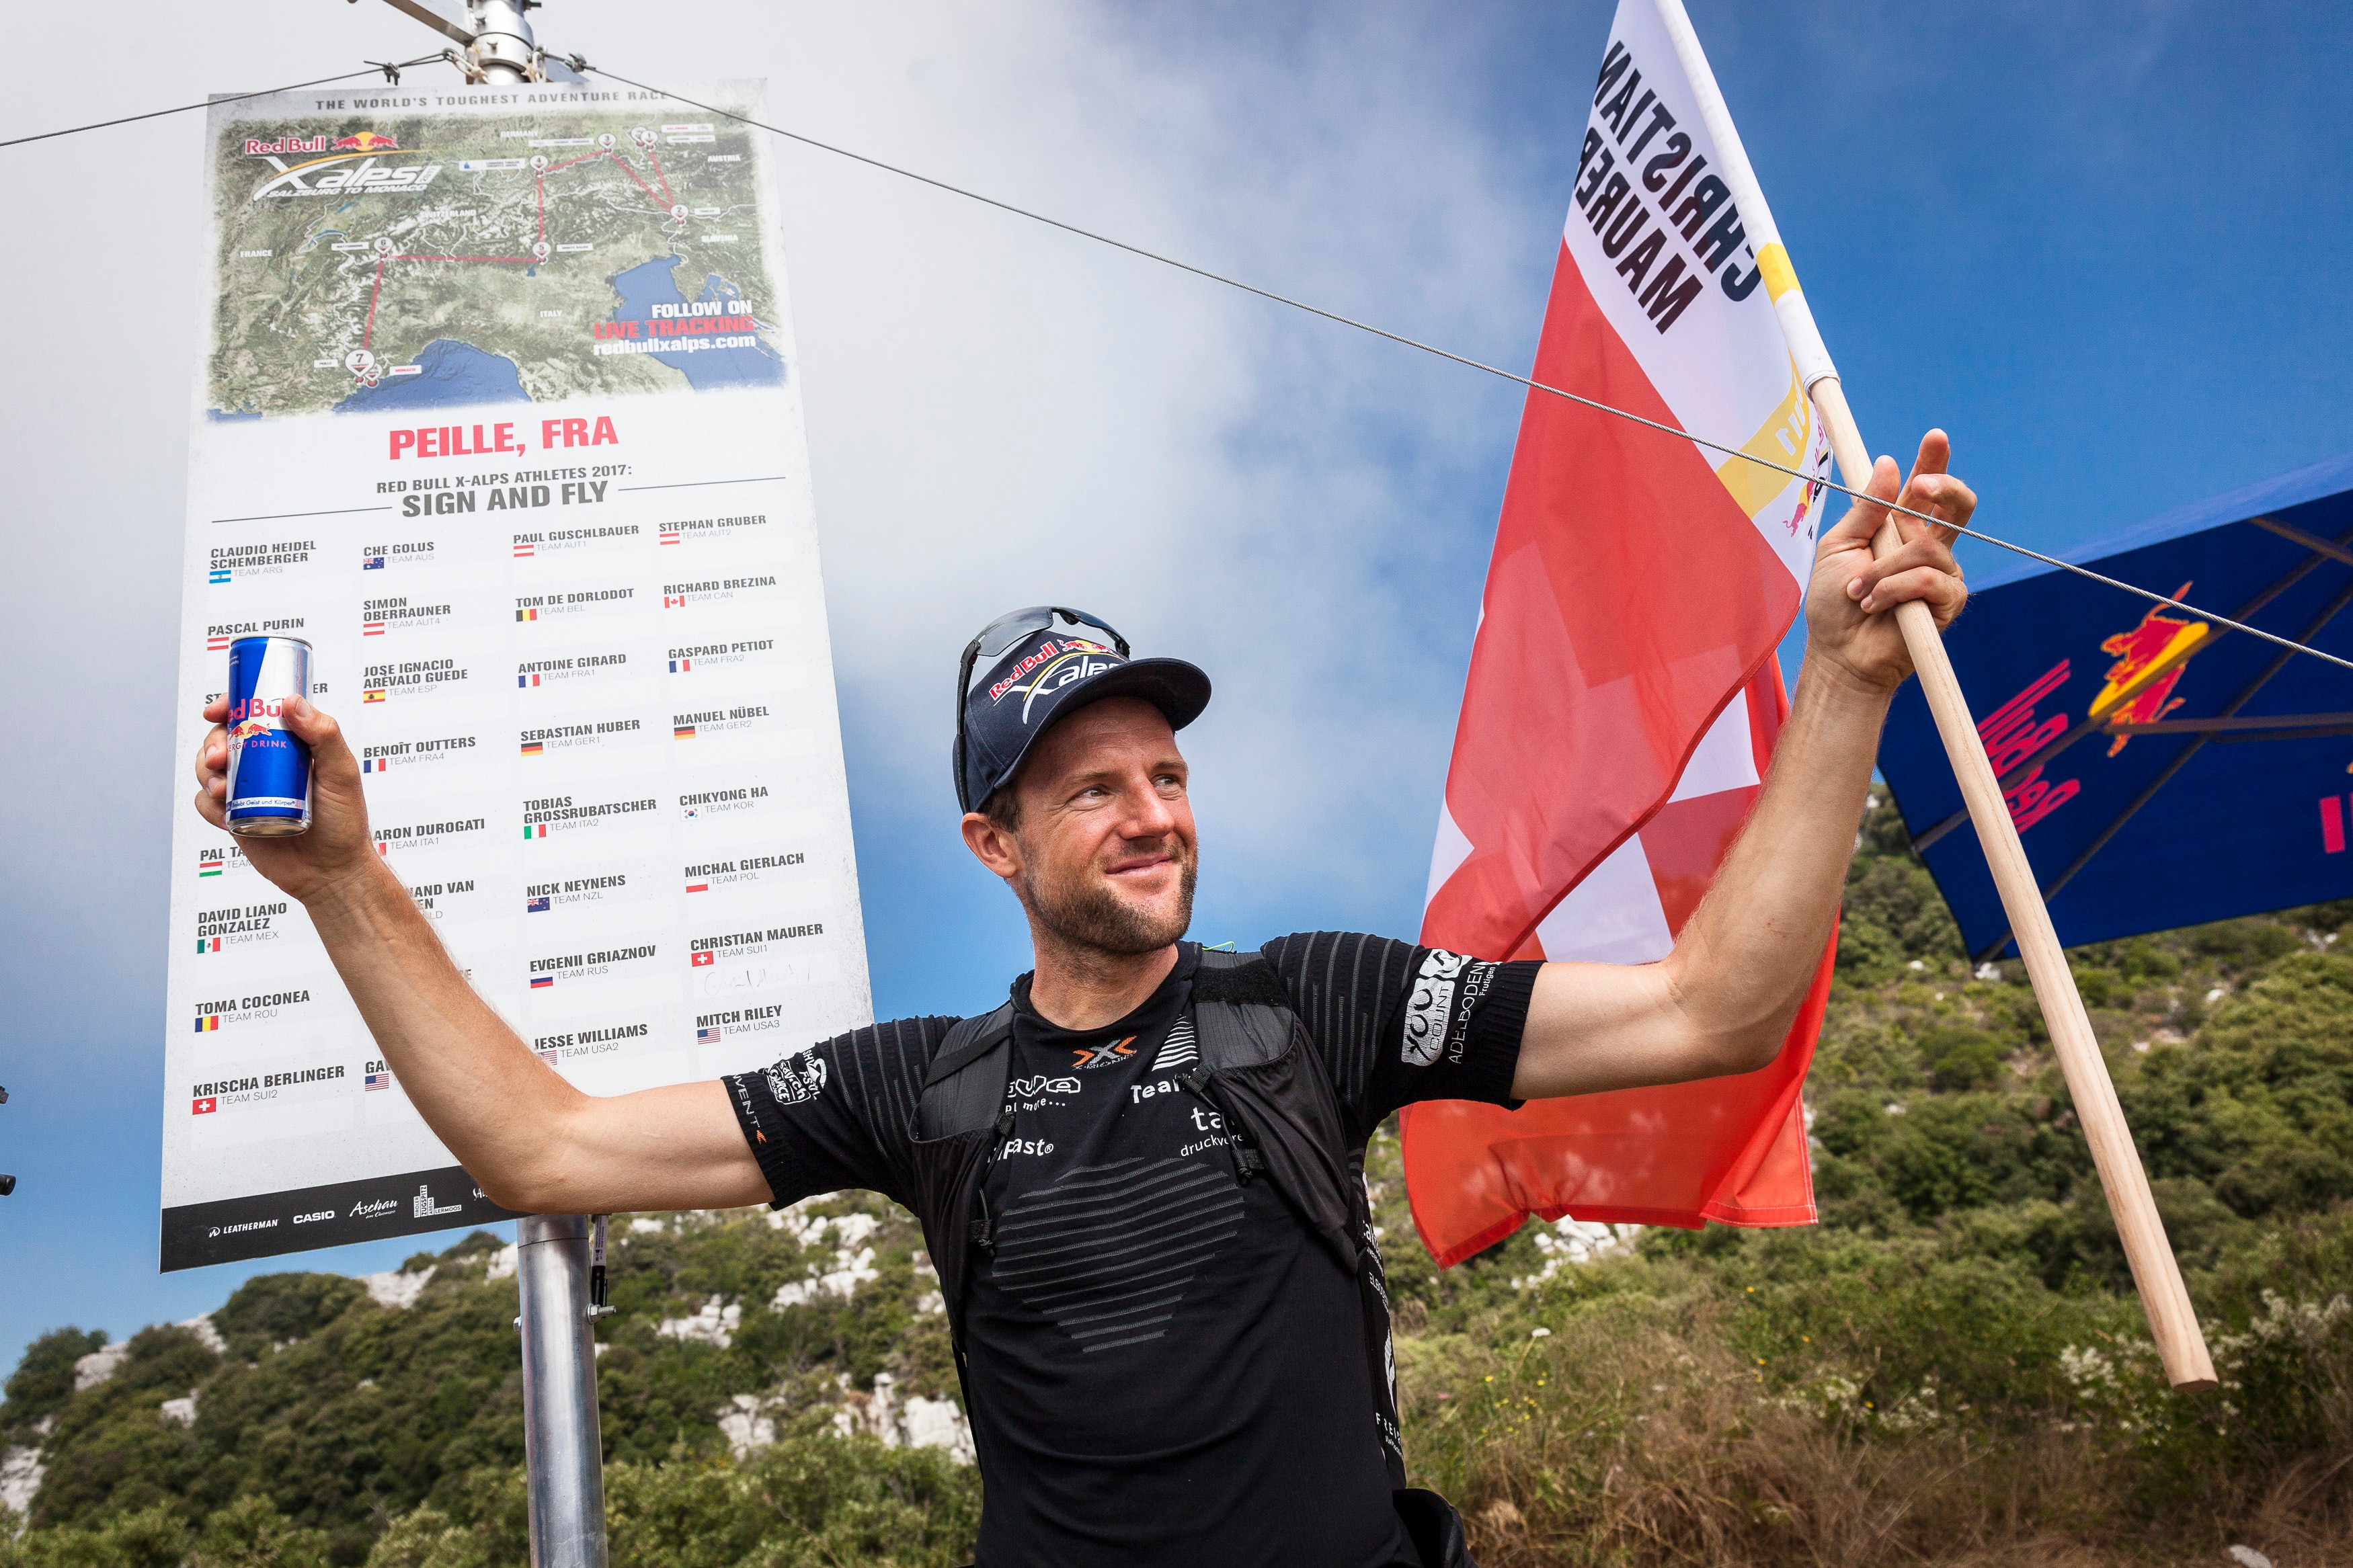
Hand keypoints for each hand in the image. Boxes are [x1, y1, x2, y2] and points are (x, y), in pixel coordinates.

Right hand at [192, 695, 381, 904]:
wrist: (332, 871)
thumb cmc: (345, 820)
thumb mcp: (341, 772)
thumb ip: (323, 735)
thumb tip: (290, 702)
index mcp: (290, 744)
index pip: (254, 714)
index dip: (229, 706)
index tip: (216, 711)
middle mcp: (265, 763)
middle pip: (223, 738)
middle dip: (211, 742)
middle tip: (219, 757)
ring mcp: (247, 789)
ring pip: (208, 768)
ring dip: (205, 772)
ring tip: (222, 789)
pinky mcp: (234, 816)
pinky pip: (206, 804)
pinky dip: (208, 804)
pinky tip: (224, 811)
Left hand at [1803, 430, 1973, 692]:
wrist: (1839, 652)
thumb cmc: (1833, 602)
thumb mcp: (1839, 547)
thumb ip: (1866, 510)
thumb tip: (1889, 463)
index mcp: (1900, 528)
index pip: (1923, 490)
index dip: (1932, 462)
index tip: (1934, 437)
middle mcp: (1927, 546)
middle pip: (1957, 506)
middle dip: (1943, 488)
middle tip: (1920, 487)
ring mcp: (1942, 573)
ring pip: (1926, 548)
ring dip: (1883, 569)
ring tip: (1857, 591)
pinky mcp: (1948, 601)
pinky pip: (1927, 579)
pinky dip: (1893, 590)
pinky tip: (1873, 604)